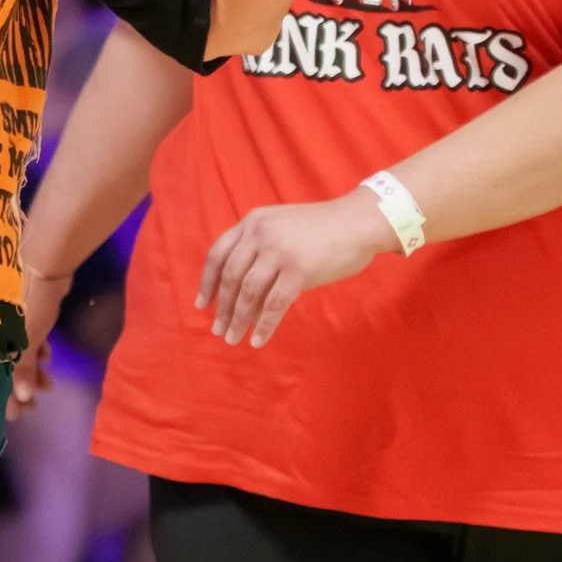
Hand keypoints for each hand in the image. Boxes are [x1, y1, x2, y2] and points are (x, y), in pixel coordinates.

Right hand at [13, 259, 72, 408]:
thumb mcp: (29, 337)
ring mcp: (8, 319)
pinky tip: (48, 356)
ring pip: (17, 352)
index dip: (3, 396)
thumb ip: (24, 368)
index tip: (15, 415)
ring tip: (48, 384)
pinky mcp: (23, 309)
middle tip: (33, 407)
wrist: (46, 260)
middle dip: (21, 387)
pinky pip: (26, 337)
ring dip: (32, 370)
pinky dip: (36, 349)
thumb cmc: (31, 300)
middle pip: (4, 365)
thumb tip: (23, 398)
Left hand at [197, 187, 391, 347]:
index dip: (207, 282)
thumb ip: (259, 247)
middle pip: (230, 277)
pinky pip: (274, 305)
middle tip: (217, 329)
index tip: (201, 304)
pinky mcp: (299, 270)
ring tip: (233, 338)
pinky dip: (264, 325)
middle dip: (222, 307)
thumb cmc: (323, 228)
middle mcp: (260, 234)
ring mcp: (279, 252)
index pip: (218, 254)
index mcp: (253, 222)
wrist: (360, 221)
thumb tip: (239, 290)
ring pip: (248, 293)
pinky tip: (258, 339)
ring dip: (238, 320)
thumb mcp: (282, 226)